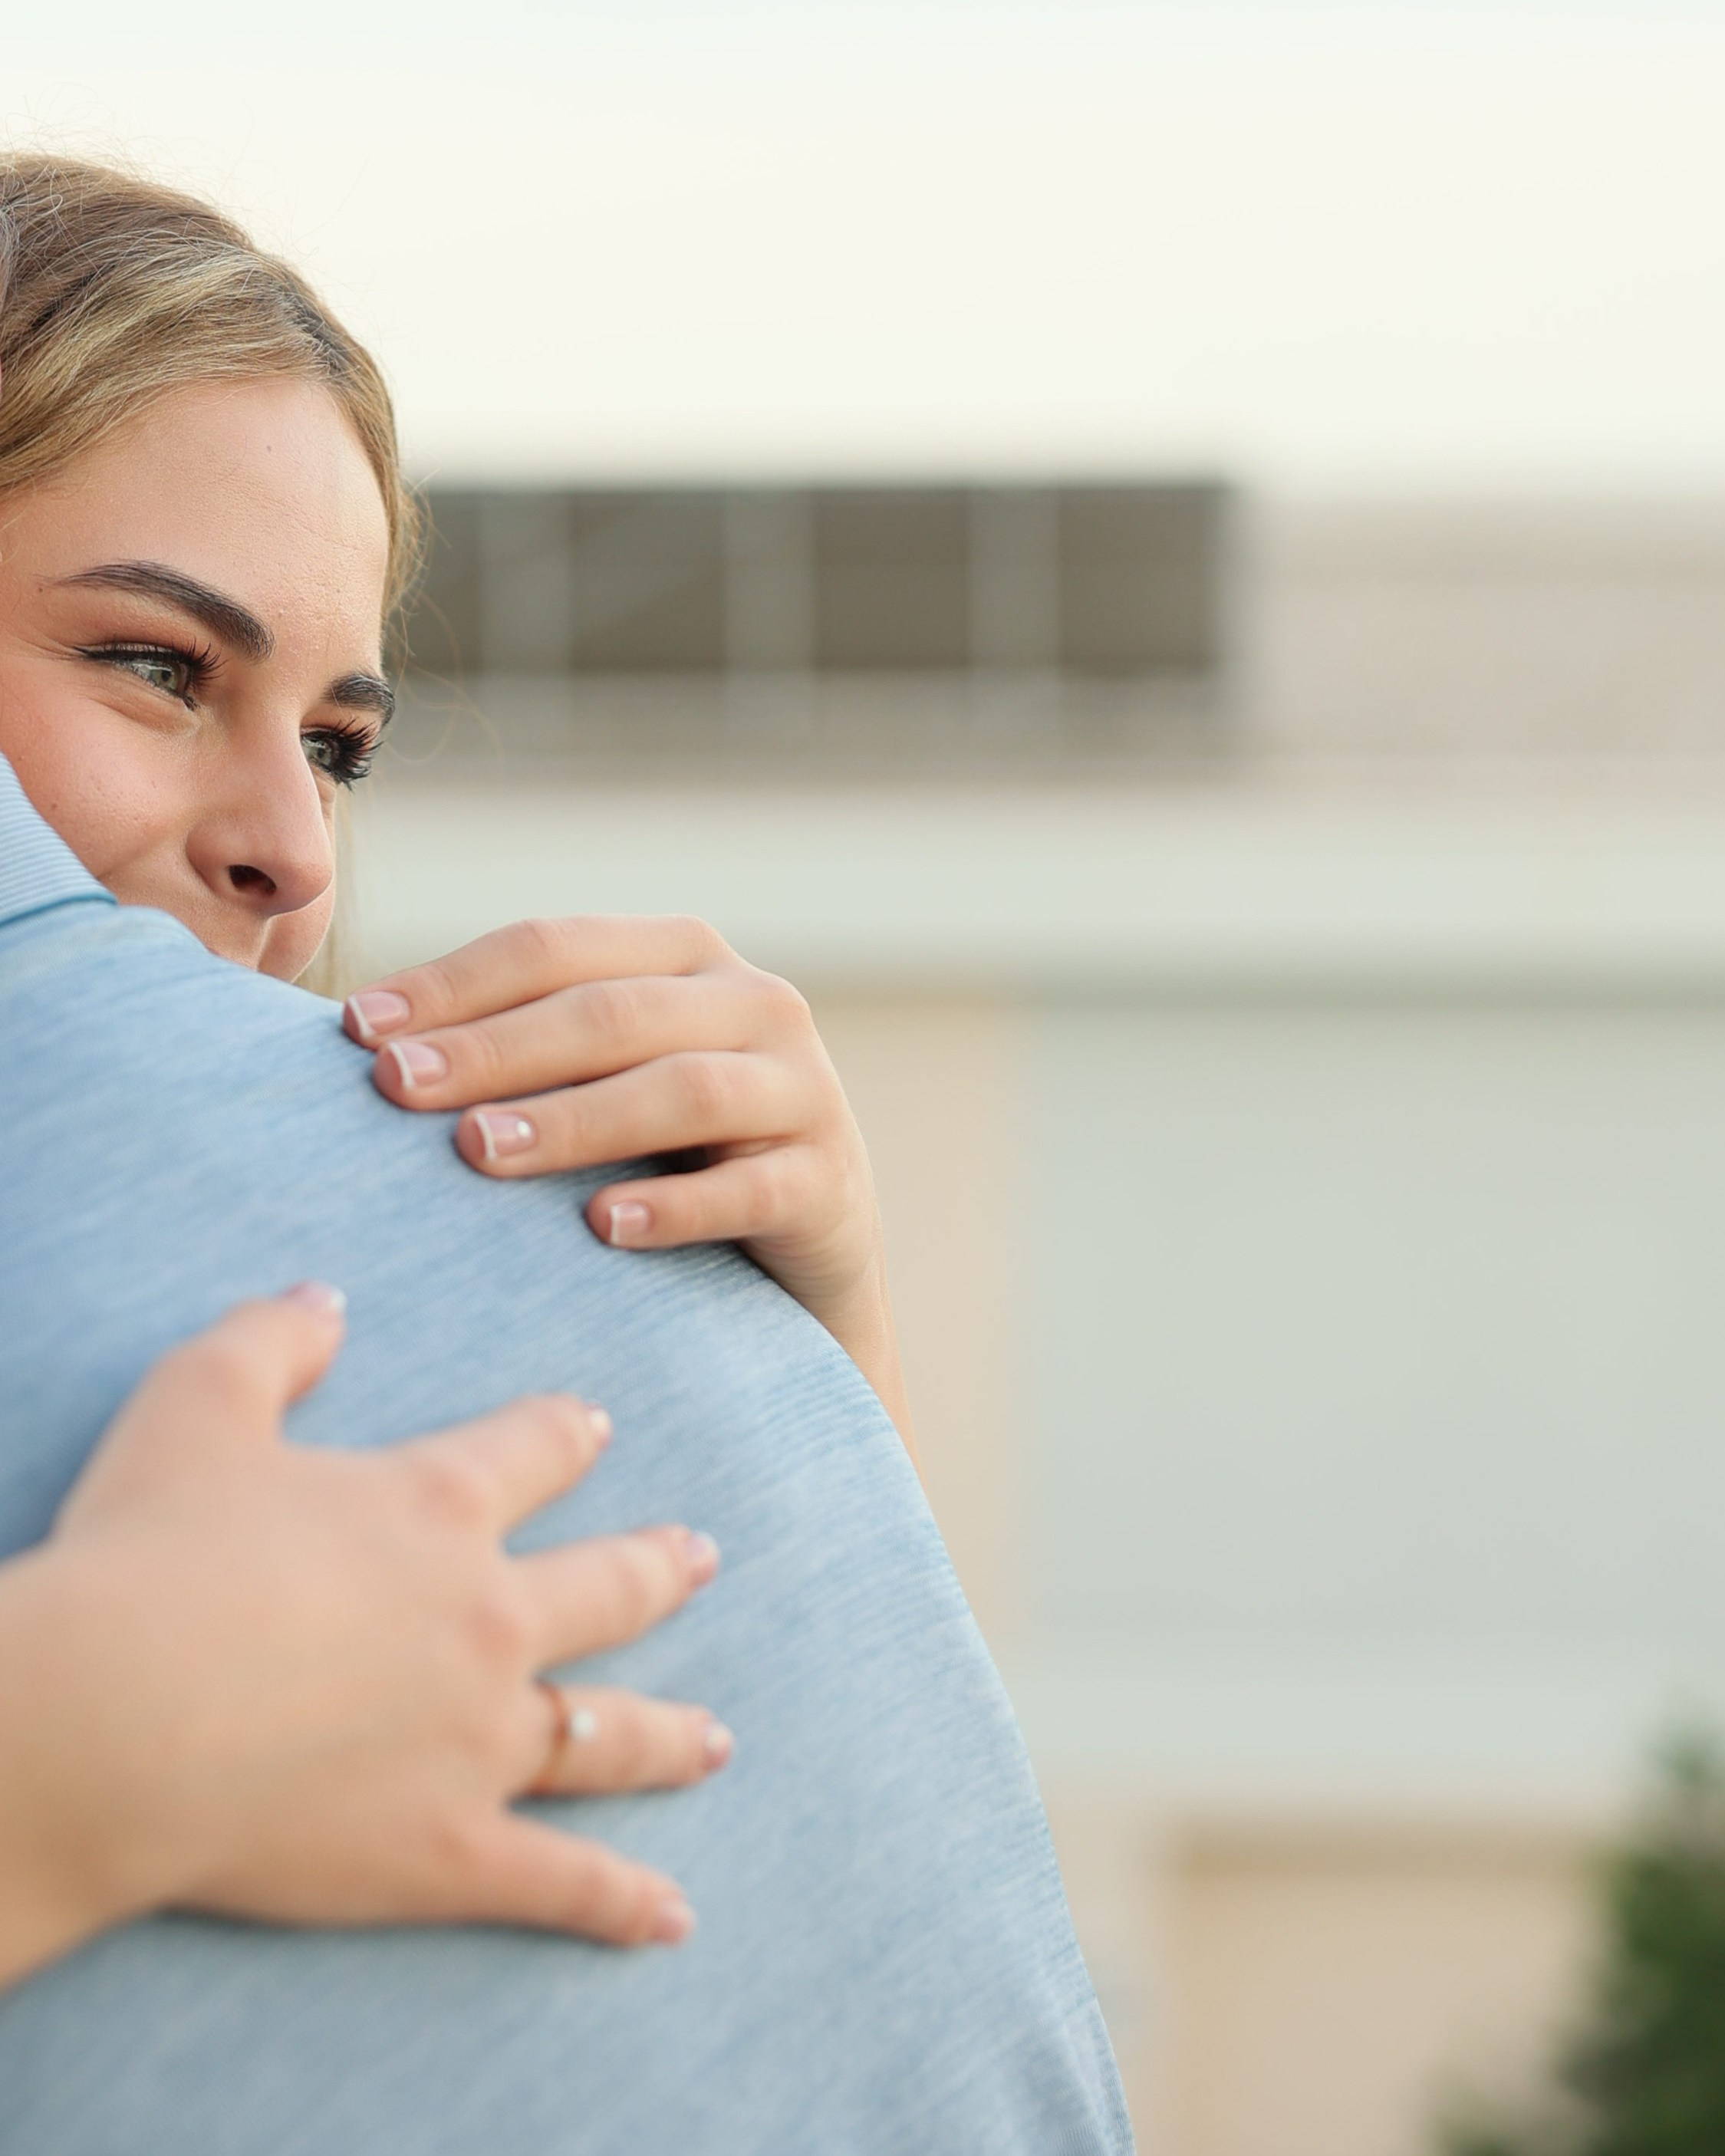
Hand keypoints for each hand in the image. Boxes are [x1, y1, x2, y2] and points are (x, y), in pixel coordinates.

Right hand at [0, 1288, 726, 1988]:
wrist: (113, 1720)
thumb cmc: (147, 1555)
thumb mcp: (197, 1401)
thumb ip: (271, 1338)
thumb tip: (326, 1299)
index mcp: (438, 1508)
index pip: (534, 1449)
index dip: (566, 1433)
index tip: (595, 1428)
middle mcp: (489, 1618)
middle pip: (606, 1587)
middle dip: (657, 1568)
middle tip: (700, 1559)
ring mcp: (482, 1740)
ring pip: (608, 1733)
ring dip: (670, 1735)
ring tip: (720, 1738)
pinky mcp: (450, 1850)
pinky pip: (560, 1881)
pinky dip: (621, 1903)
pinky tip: (673, 1918)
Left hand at [344, 918, 916, 1456]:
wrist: (801, 1265)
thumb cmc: (665, 1159)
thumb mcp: (600, 1081)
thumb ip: (516, 1052)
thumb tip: (350, 1044)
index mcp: (683, 955)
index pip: (554, 945)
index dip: (452, 982)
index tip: (353, 1031)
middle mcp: (754, 1002)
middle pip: (611, 1012)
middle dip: (494, 1047)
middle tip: (396, 1086)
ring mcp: (803, 1089)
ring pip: (682, 1090)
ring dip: (574, 1119)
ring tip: (479, 1151)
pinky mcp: (830, 1182)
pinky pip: (752, 1188)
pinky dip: (676, 1207)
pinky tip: (602, 1226)